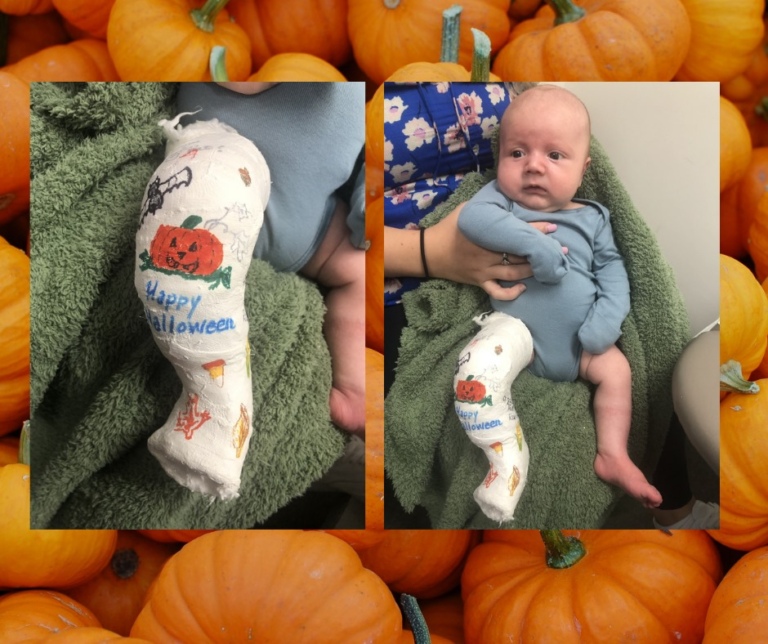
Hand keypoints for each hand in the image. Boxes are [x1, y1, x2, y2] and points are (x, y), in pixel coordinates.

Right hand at [426, 202, 557, 299]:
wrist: (430, 252)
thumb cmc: (450, 227)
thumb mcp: (468, 208)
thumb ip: (488, 203)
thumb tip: (507, 191)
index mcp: (486, 233)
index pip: (517, 230)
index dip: (537, 228)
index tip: (554, 226)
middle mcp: (488, 253)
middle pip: (520, 253)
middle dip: (542, 251)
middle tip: (563, 250)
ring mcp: (484, 270)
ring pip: (513, 273)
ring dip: (532, 270)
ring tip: (550, 267)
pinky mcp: (479, 281)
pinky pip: (496, 291)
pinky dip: (510, 293)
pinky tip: (523, 288)